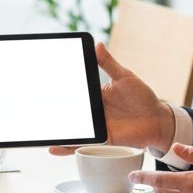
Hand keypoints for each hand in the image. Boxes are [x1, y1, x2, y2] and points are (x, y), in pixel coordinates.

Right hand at [50, 42, 173, 154]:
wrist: (158, 120)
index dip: (60, 88)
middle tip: (34, 105)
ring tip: (40, 129)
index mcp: (96, 94)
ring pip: (72, 128)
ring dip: (57, 129)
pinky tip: (53, 147)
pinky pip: (82, 143)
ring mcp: (97, 125)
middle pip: (69, 111)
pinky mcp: (102, 139)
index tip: (44, 82)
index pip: (75, 91)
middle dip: (52, 110)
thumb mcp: (125, 77)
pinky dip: (67, 146)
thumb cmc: (143, 97)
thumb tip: (97, 44)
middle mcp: (93, 111)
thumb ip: (109, 64)